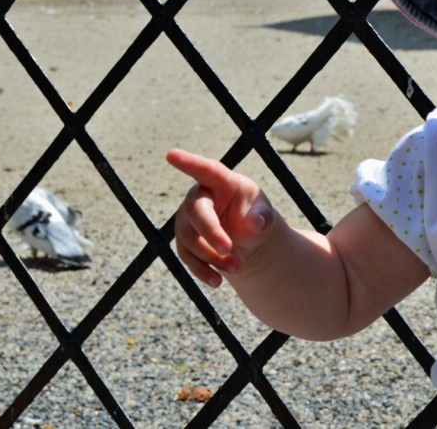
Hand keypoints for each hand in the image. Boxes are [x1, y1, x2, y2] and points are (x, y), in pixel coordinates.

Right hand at [167, 148, 275, 287]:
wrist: (249, 243)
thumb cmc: (256, 218)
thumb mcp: (265, 215)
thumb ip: (263, 217)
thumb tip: (256, 223)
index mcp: (222, 182)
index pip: (205, 169)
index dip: (188, 162)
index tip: (171, 155)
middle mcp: (200, 198)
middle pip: (195, 211)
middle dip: (211, 232)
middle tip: (230, 249)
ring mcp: (188, 220)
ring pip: (190, 238)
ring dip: (212, 256)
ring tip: (238, 267)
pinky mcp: (185, 242)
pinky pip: (187, 257)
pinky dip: (202, 271)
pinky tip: (217, 281)